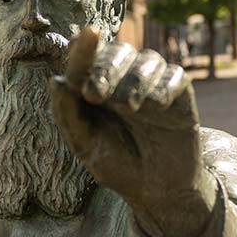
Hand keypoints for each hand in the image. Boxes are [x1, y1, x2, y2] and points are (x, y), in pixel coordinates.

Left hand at [51, 27, 216, 236]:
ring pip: (148, 59)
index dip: (83, 49)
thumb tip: (55, 80)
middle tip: (94, 94)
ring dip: (134, 79)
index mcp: (95, 85)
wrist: (158, 191)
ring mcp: (154, 85)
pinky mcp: (180, 95)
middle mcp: (124, 79)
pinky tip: (157, 105)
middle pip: (118, 51)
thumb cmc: (116, 164)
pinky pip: (175, 76)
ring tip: (129, 108)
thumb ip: (68, 114)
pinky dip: (164, 86)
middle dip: (105, 67)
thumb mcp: (85, 145)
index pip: (88, 55)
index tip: (82, 44)